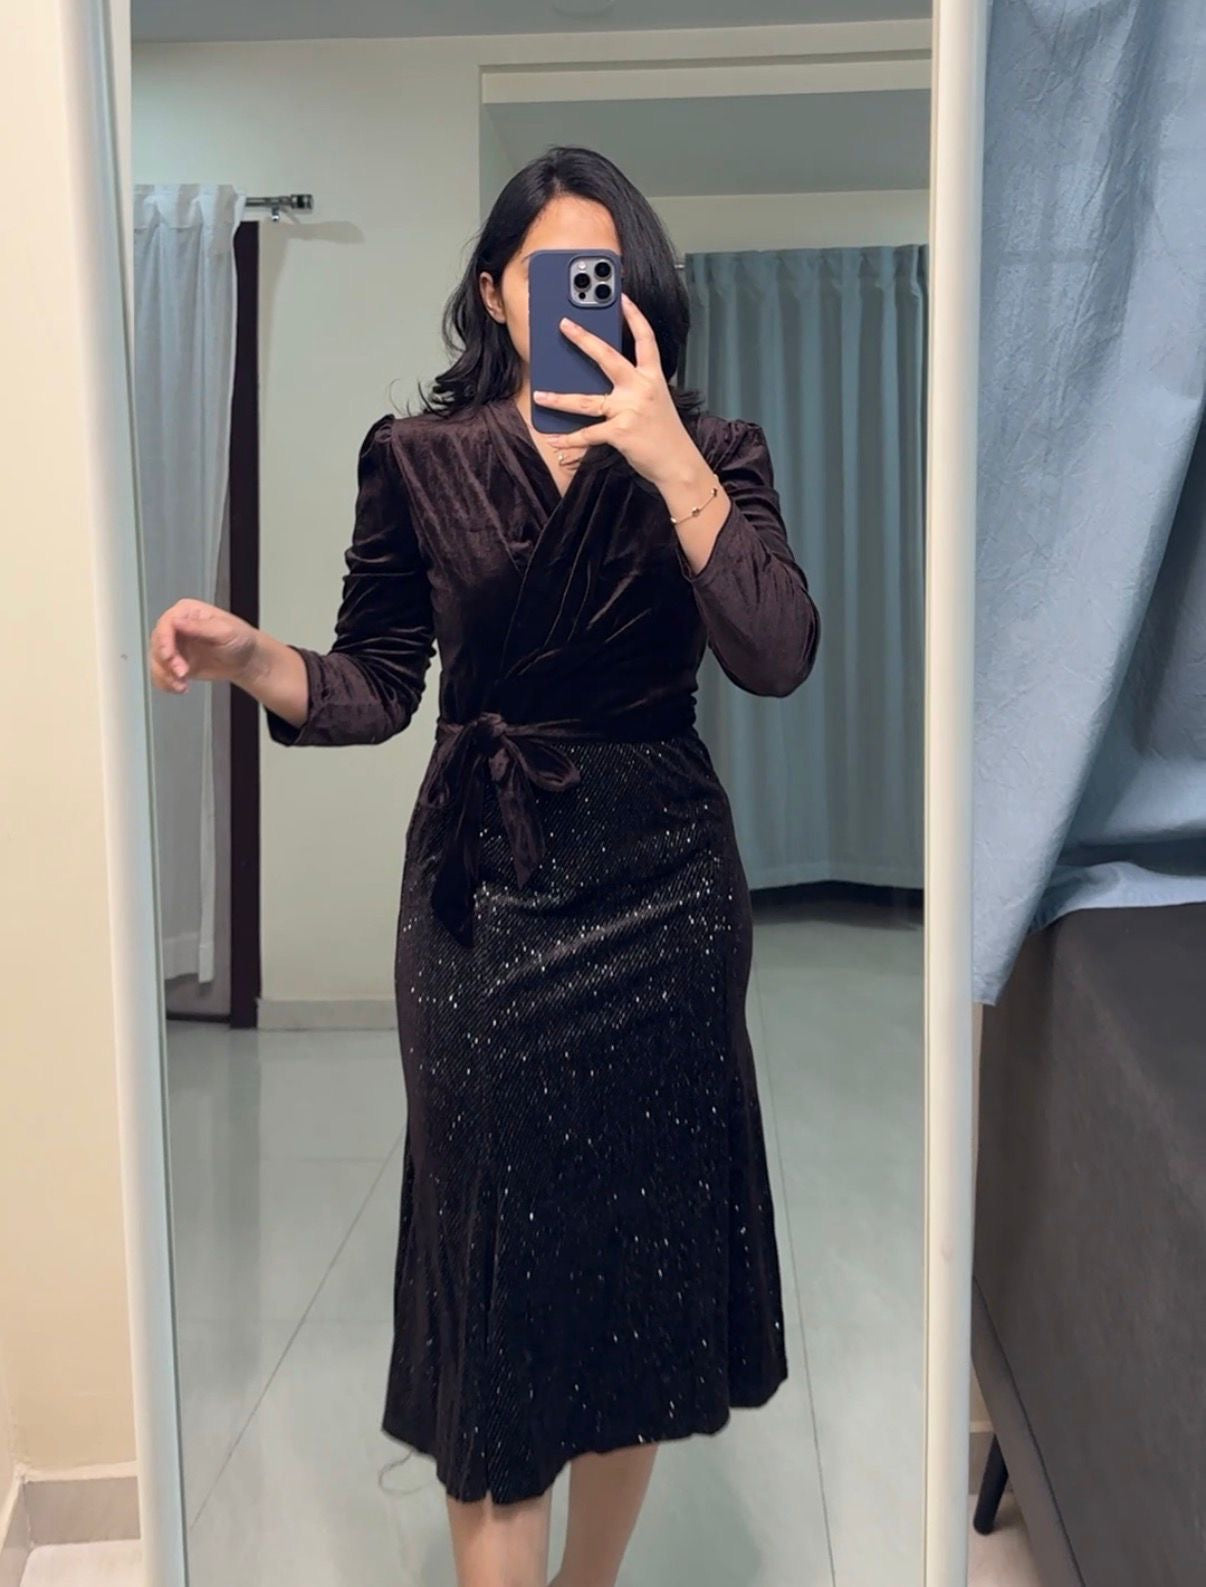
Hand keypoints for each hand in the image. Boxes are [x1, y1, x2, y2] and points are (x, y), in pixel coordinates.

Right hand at [148, 599, 259, 694]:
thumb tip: (178, 622)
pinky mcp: (176, 663)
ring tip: (181, 684)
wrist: (247, 660)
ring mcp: (176, 646)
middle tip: (182, 673)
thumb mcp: (225, 630)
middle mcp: (178, 628)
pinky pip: (161, 673)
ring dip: (166, 675)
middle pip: (158, 643)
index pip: (166, 623)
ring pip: (157, 660)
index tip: (168, 655)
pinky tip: (179, 687)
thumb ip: (200, 626)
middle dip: (167, 662)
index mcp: (187, 612)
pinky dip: (166, 683)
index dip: (164, 640)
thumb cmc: (240, 639)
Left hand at [533, 294, 699, 487]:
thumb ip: (634, 387)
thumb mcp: (655, 401)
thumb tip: (601, 381)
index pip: (645, 340)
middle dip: (584, 339)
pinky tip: (553, 438)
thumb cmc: (664, 433)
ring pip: (587, 402)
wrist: (677, 463)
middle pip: (608, 358)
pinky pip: (588, 434)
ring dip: (560, 400)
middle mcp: (640, 389)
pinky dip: (568, 440)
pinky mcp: (620, 432)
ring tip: (540, 396)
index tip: (622, 297)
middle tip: (564, 324)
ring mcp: (629, 410)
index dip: (635, 316)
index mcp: (652, 378)